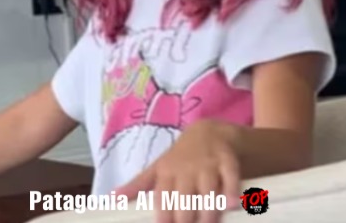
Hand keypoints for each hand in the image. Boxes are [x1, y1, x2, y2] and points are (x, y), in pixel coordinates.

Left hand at [117, 120, 239, 222]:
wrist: (209, 131)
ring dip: (208, 212)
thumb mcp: (157, 168)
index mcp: (166, 173)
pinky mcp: (227, 161)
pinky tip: (231, 205)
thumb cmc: (180, 157)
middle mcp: (186, 169)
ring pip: (208, 191)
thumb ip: (138, 185)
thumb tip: (113, 198)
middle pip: (185, 199)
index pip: (162, 198)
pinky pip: (231, 177)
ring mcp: (208, 165)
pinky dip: (232, 191)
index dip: (164, 217)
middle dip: (186, 219)